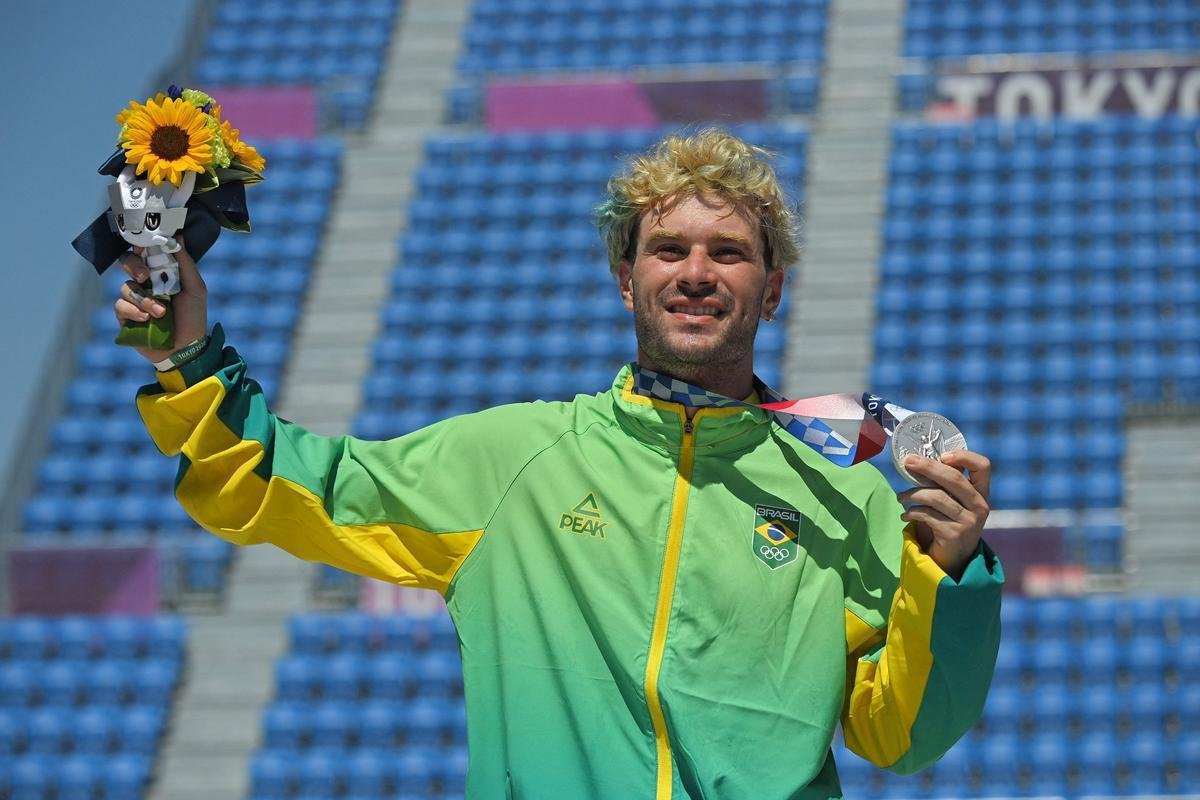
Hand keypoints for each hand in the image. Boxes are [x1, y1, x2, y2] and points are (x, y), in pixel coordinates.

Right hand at [113, 240, 207, 364]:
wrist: (187, 350)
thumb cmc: (193, 317)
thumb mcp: (195, 289)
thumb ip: (185, 263)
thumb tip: (178, 235)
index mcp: (161, 273)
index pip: (144, 252)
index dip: (140, 246)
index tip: (144, 245)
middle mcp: (145, 284)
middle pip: (126, 263)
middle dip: (133, 266)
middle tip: (144, 276)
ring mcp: (134, 300)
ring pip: (125, 287)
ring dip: (144, 300)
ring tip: (161, 313)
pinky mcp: (125, 317)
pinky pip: (120, 306)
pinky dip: (134, 311)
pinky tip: (148, 320)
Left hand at [897, 451, 990, 580]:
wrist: (953, 559)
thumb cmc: (949, 522)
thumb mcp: (953, 501)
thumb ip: (943, 483)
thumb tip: (916, 460)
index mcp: (981, 492)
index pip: (983, 466)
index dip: (964, 457)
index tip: (942, 456)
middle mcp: (980, 505)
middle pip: (954, 478)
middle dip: (928, 467)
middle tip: (908, 462)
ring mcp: (969, 521)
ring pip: (936, 496)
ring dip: (912, 494)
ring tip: (900, 497)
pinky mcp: (954, 534)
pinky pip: (927, 515)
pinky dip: (911, 512)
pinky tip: (905, 515)